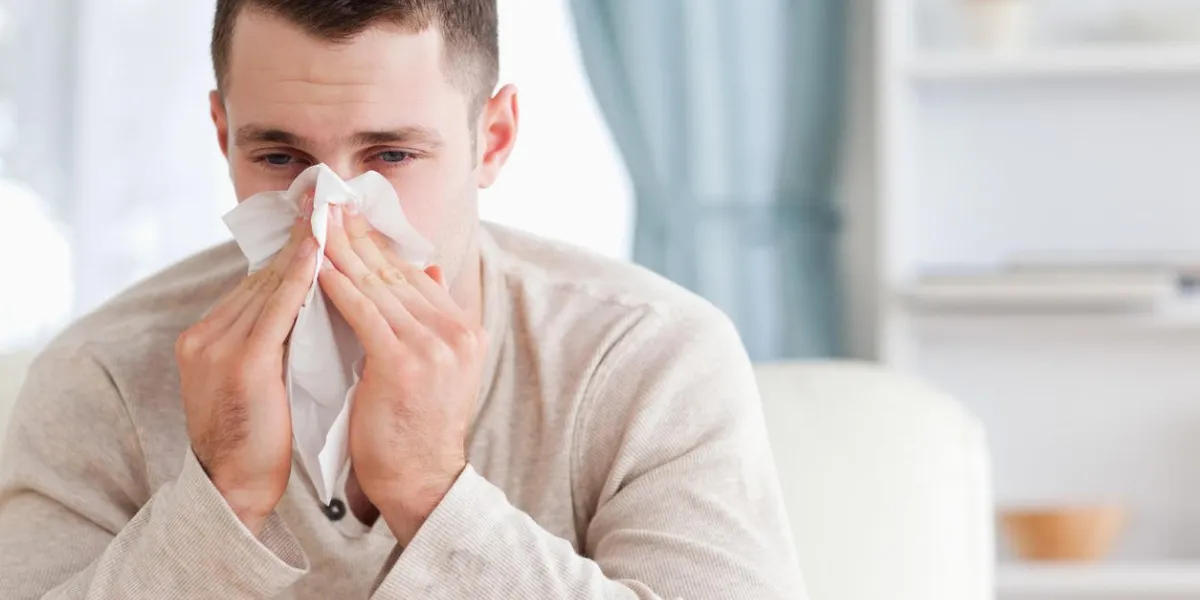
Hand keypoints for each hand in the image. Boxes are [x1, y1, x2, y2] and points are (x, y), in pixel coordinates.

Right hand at [175, 220, 316, 533]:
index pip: (259, 284)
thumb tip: (316, 308)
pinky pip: (275, 309)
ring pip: (269, 284)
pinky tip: (320, 252)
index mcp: (210, 337)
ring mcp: (217, 346)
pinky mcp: (238, 363)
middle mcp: (207, 334)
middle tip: (329, 199)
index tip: (321, 219)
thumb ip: (277, 342)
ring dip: (303, 247)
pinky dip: (298, 277)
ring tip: (330, 212)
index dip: (293, 252)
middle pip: (263, 275)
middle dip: (299, 238)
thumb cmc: (260, 440)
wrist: (235, 490)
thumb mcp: (266, 380)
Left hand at [318, 205, 486, 544]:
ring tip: (314, 224)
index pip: (414, 274)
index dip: (378, 243)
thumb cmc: (418, 430)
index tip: (349, 216)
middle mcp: (455, 331)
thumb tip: (429, 268)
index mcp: (464, 329)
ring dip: (341, 250)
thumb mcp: (440, 368)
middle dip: (357, 235)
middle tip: (327, 203)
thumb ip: (433, 318)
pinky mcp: (403, 361)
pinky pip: (362, 312)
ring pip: (378, 285)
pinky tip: (315, 267)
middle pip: (396, 271)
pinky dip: (337, 286)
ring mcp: (433, 345)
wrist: (423, 482)